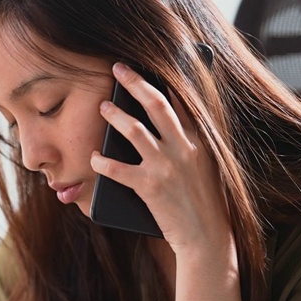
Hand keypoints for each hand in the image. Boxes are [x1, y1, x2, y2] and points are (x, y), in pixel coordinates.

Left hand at [91, 63, 231, 254]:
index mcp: (199, 140)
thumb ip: (191, 143)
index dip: (163, 79)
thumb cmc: (203, 202)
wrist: (206, 236)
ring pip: (135, 130)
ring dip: (115, 115)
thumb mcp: (206, 166)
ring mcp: (166, 166)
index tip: (148, 64)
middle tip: (118, 69)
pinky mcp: (150, 187)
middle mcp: (184, 148)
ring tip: (103, 107)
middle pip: (157, 104)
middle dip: (135, 83)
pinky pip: (118, 169)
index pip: (181, 101)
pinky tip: (94, 158)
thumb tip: (169, 124)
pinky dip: (102, 162)